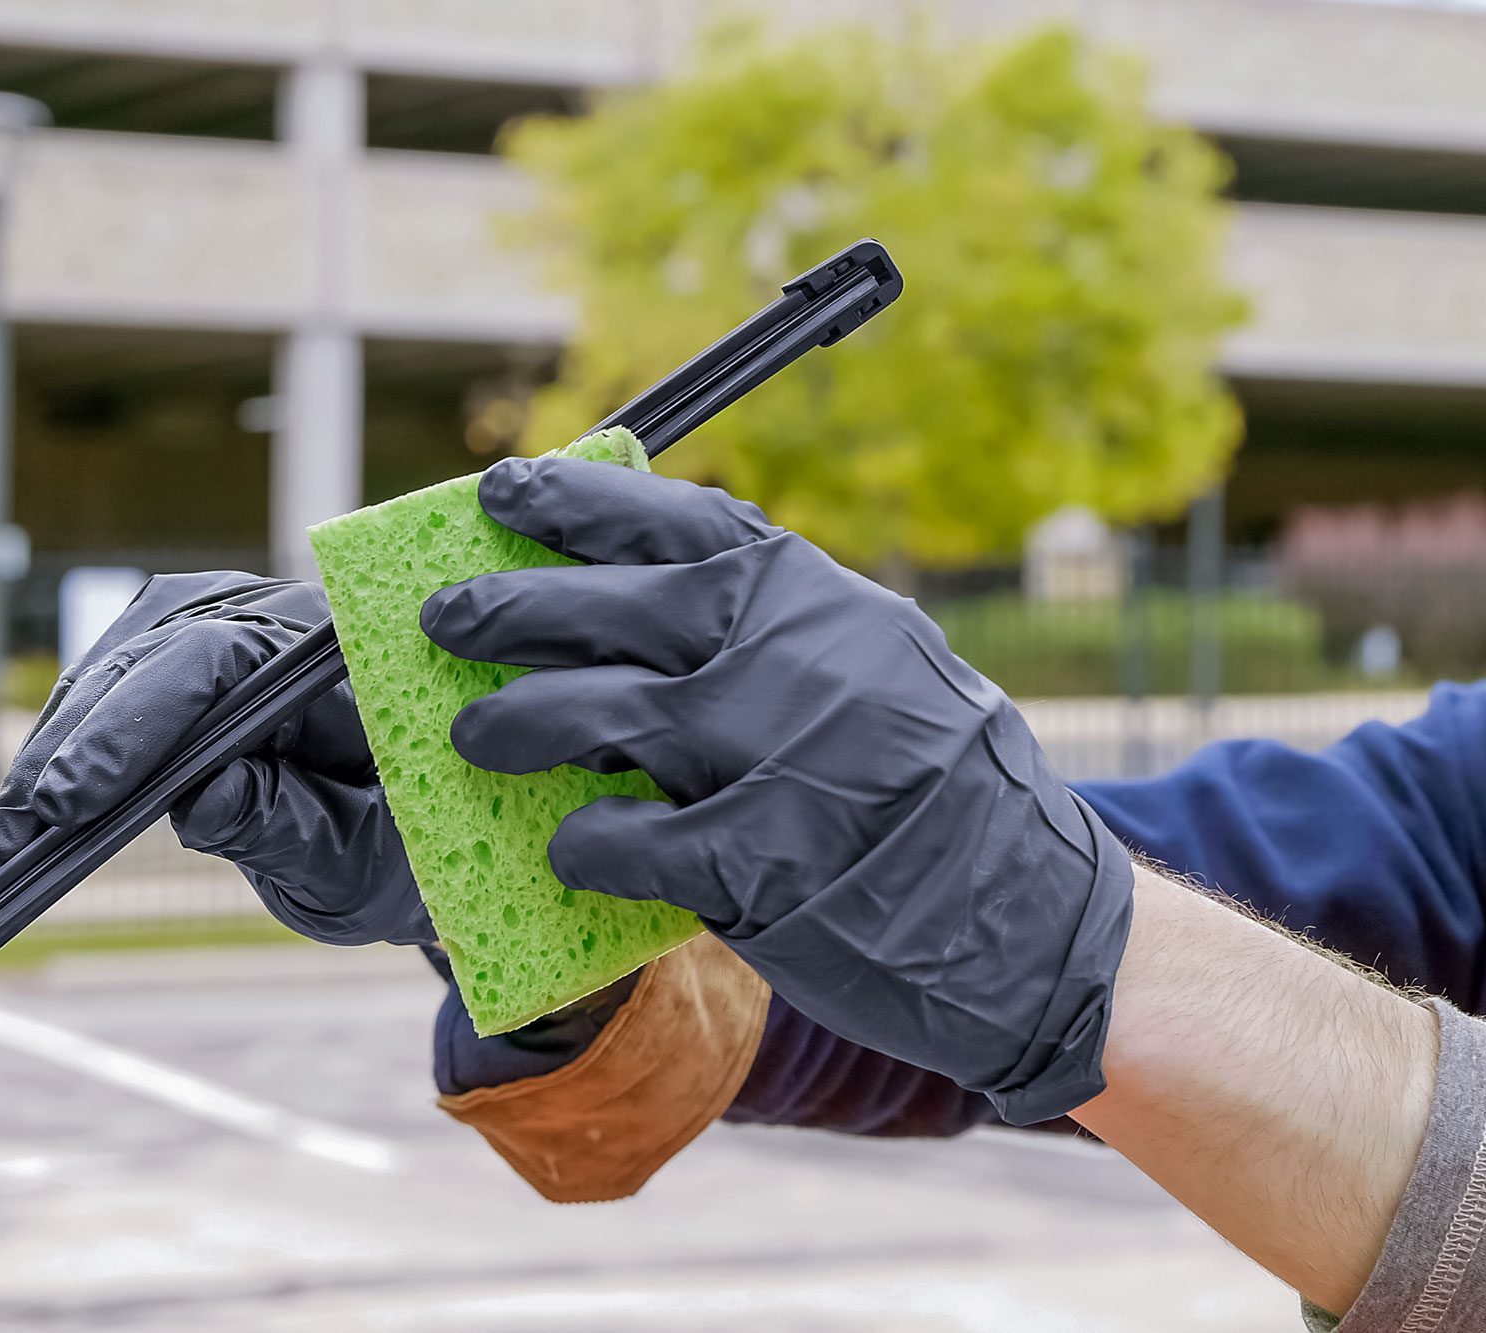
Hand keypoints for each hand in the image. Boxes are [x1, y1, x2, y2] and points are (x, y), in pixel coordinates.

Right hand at [0, 572, 431, 946]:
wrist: (403, 832)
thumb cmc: (397, 839)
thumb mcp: (360, 856)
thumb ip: (290, 825)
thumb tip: (198, 801)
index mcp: (332, 649)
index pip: (218, 658)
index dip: (137, 723)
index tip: (78, 797)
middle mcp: (268, 614)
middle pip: (146, 659)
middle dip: (75, 750)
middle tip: (15, 839)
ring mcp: (213, 627)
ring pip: (109, 677)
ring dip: (51, 761)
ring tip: (1, 850)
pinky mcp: (170, 660)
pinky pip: (102, 701)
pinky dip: (58, 764)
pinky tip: (16, 826)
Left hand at [420, 458, 1134, 1122]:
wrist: (1042, 920)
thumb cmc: (946, 791)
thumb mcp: (878, 668)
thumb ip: (774, 630)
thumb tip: (636, 604)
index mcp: (819, 598)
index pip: (682, 520)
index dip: (581, 501)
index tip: (503, 488)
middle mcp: (794, 655)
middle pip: (617, 606)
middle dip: (512, 605)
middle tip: (443, 617)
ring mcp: (781, 753)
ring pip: (606, 710)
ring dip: (521, 718)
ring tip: (469, 733)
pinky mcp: (765, 860)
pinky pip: (634, 837)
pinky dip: (585, 838)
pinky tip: (563, 844)